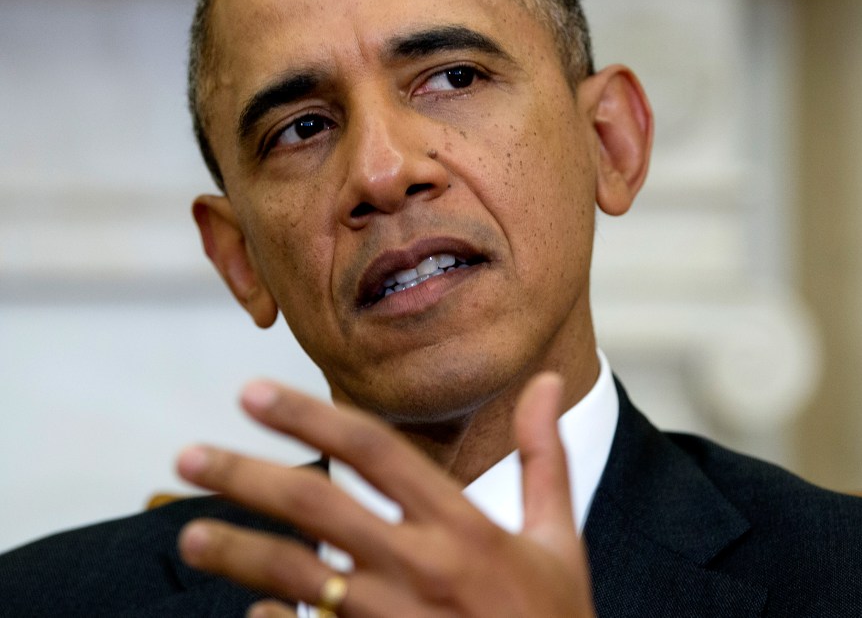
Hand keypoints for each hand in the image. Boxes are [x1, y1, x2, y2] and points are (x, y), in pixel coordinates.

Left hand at [175, 373, 595, 616]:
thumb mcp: (558, 538)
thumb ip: (543, 456)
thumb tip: (549, 381)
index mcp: (463, 527)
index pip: (374, 450)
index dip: (309, 415)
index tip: (253, 393)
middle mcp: (420, 568)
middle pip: (317, 505)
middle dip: (246, 475)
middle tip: (188, 457)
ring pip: (296, 576)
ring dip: (237, 552)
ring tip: (191, 536)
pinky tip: (249, 612)